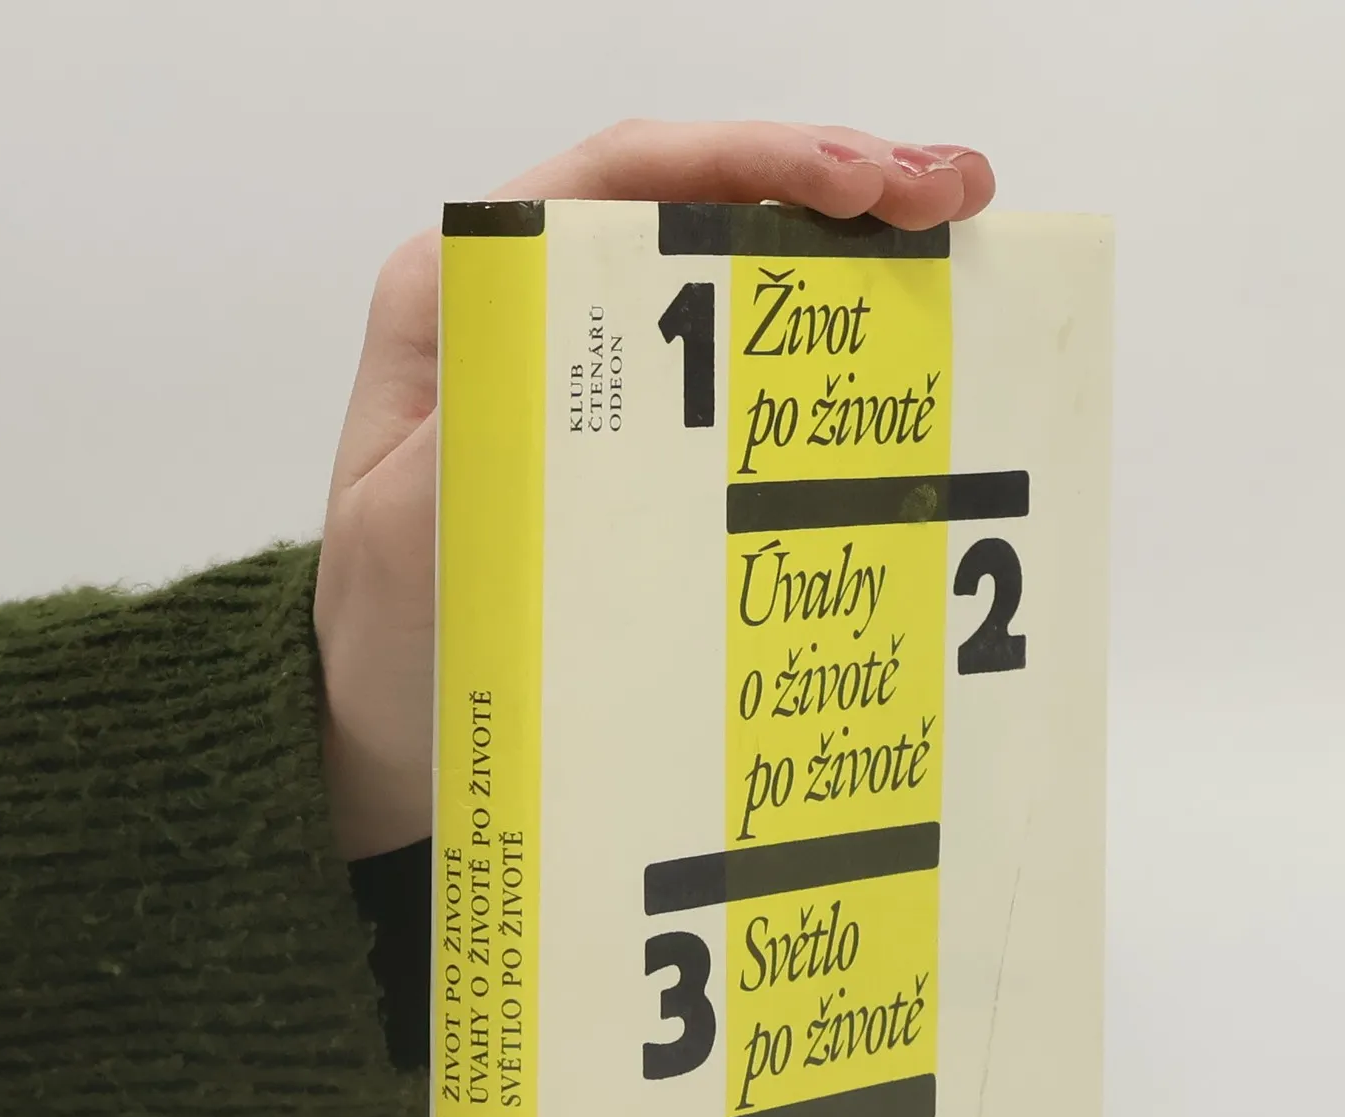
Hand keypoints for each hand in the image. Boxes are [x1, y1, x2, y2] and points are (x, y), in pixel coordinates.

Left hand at [312, 121, 996, 860]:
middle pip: (693, 203)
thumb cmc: (389, 638)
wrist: (400, 728)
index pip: (620, 179)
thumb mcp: (410, 544)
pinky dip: (821, 336)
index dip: (748, 160)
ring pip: (727, 271)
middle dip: (829, 180)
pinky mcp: (634, 438)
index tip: (857, 184)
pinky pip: (735, 363)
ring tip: (955, 229)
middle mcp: (531, 312)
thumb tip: (578, 370)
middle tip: (948, 191)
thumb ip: (477, 446)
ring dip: (844, 245)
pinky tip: (902, 330)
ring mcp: (591, 372)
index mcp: (461, 298)